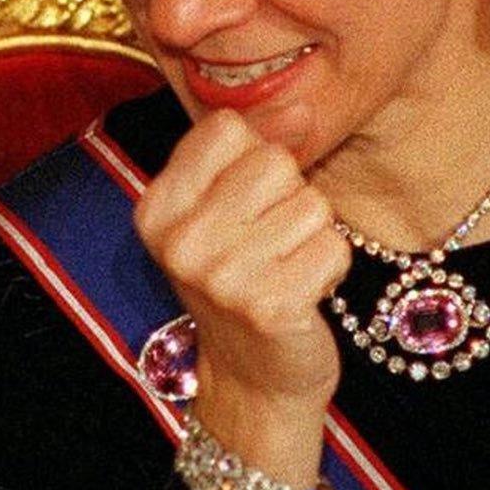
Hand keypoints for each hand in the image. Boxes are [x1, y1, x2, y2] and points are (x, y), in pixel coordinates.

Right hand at [135, 110, 350, 484]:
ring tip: (285, 269)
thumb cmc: (242, 281)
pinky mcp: (267, 306)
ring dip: (313, 236)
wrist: (252, 379)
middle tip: (268, 244)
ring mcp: (220, 276)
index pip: (226, 128)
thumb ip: (251, 152)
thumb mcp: (222, 210)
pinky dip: (331, 268)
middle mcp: (178, 241)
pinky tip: (302, 293)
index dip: (255, 156)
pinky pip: (333, 247)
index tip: (246, 203)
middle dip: (289, 197)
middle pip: (274, 161)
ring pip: (311, 204)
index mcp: (156, 208)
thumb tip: (302, 109)